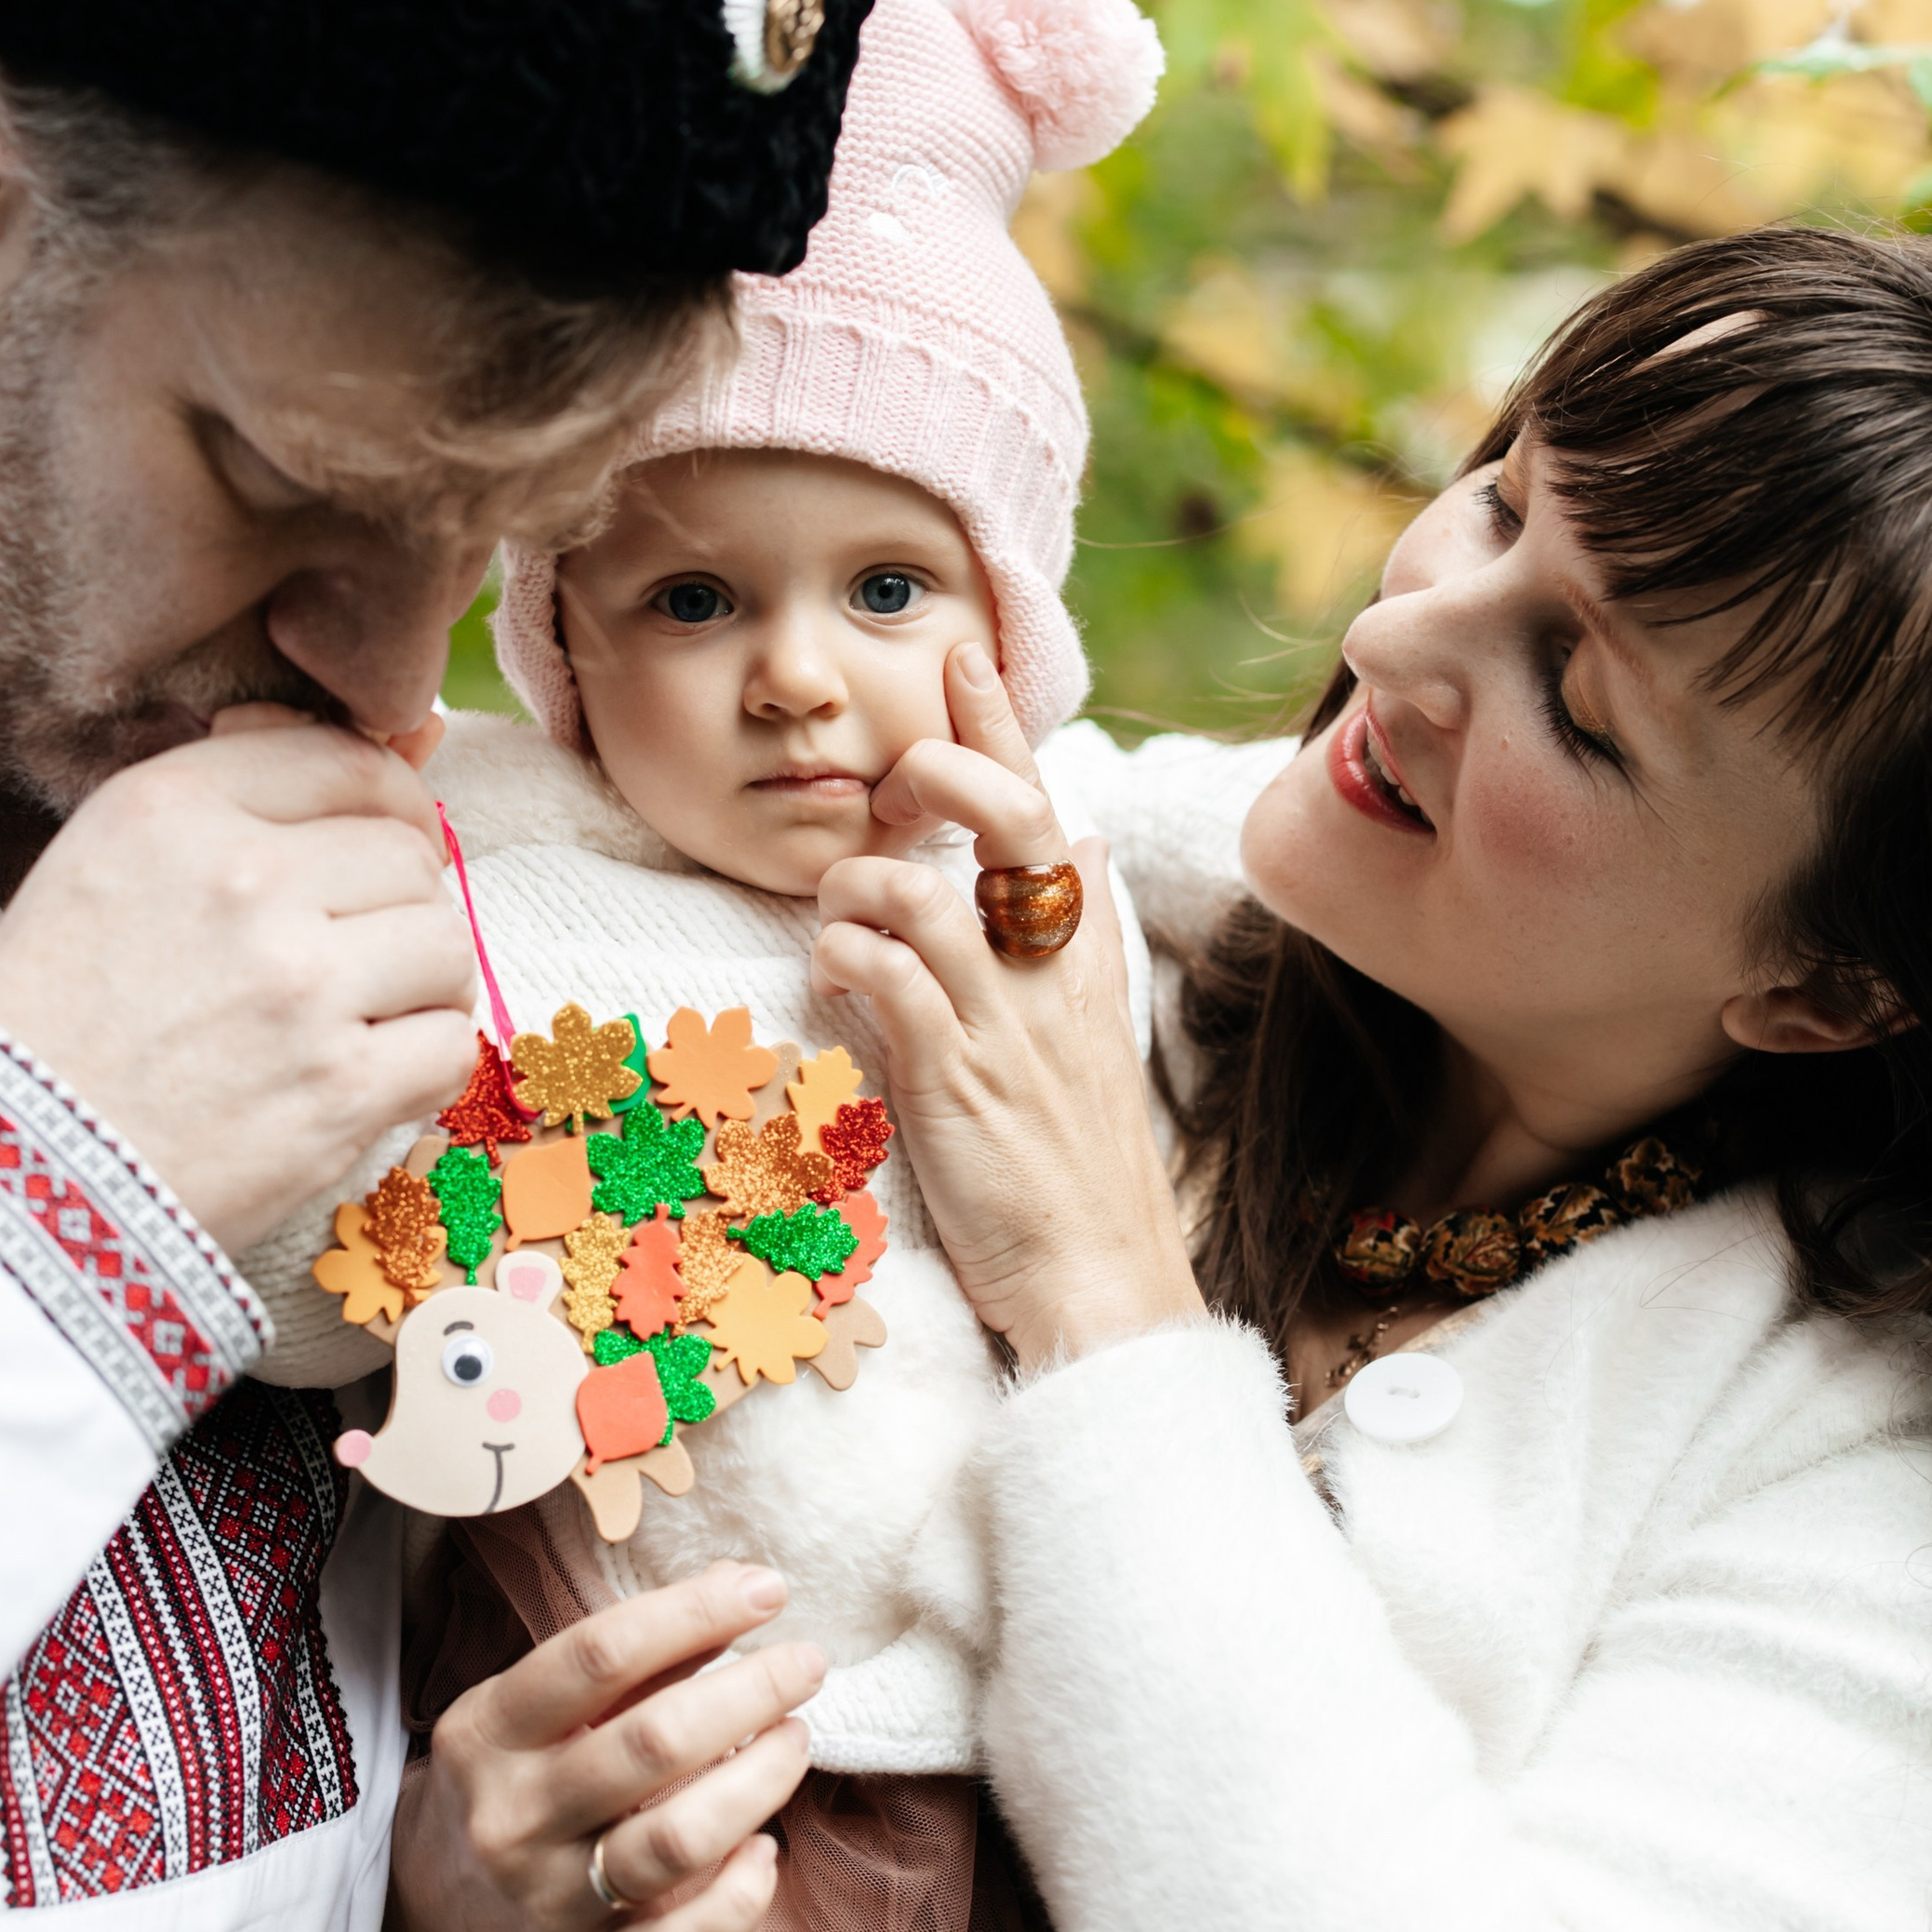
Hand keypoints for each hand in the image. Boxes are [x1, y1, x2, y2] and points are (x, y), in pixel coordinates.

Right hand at [0, 706, 476, 1255]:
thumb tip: (412, 738)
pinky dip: (425, 1064)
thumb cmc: (44, 1023)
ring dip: (422, 984)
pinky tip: (371, 1077)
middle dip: (399, 905)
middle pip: (409, 858)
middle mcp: (243, 882)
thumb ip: (239, 797)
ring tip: (366, 1017)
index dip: (390, 805)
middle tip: (360, 955)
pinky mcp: (338, 1091)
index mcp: (173, 809)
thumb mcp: (106, 861)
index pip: (346, 761)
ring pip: (445, 945)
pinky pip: (449, 1045)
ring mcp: (298, 988)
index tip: (386, 844)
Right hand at [384, 1563, 820, 1931]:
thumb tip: (735, 1587)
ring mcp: (548, 1903)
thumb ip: (627, 1659)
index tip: (766, 1589)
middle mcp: (513, 1817)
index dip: (693, 1612)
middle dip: (751, 1691)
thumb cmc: (512, 1785)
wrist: (435, 1922)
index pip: (600, 1654)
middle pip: (652, 1742)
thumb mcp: (531, 1711)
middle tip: (806, 1663)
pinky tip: (767, 1854)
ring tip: (795, 1740)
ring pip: (677, 1840)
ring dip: (759, 1781)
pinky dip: (737, 1901)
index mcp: (490, 1731)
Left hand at [813, 645, 1204, 1367]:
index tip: (961, 654)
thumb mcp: (1087, 1032)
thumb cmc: (1077, 1161)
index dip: (998, 725)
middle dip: (936, 769)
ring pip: (919, 888)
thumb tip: (1078, 845)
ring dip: (853, 886)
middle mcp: (1055, 966)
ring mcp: (1007, 1017)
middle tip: (884, 795)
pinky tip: (831, 979)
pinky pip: (882, 974)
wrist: (1100, 1277)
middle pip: (1009, 811)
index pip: (1047, 805)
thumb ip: (1072, 935)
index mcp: (1088, 948)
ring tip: (837, 920)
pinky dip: (839, 959)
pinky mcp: (954, 1073)